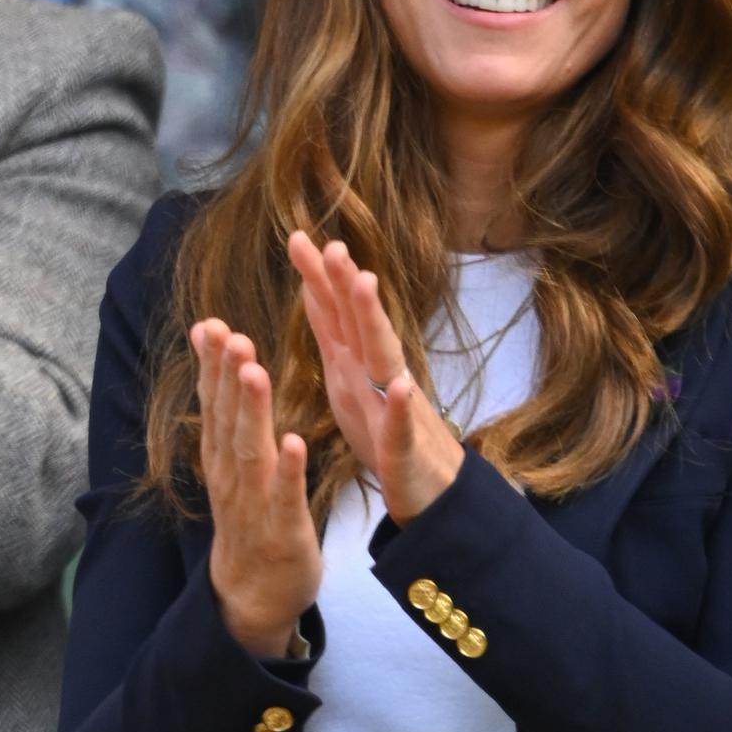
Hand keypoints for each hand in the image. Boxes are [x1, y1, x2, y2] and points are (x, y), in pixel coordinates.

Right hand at [193, 318, 320, 659]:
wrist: (251, 596)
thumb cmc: (249, 518)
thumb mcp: (231, 461)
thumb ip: (227, 410)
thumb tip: (217, 354)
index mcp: (223, 457)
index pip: (214, 404)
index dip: (212, 365)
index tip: (212, 324)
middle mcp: (232, 477)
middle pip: (228, 420)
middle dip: (228, 377)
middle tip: (232, 336)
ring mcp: (255, 505)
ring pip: (251, 452)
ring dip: (253, 412)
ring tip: (254, 373)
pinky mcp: (284, 532)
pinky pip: (285, 498)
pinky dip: (287, 471)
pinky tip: (293, 442)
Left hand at [293, 231, 464, 525]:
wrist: (434, 493)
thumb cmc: (389, 437)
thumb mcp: (350, 382)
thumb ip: (336, 338)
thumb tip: (316, 291)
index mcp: (355, 367)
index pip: (334, 316)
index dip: (318, 279)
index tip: (298, 238)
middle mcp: (376, 378)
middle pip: (360, 325)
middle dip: (346, 286)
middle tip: (332, 246)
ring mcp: (395, 408)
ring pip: (384, 360)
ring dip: (374, 323)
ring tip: (365, 286)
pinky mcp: (404, 448)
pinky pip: (402, 426)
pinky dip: (400, 406)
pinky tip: (400, 388)